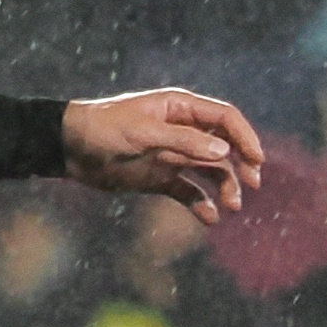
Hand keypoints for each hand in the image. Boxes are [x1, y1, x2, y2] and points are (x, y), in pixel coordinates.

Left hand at [61, 88, 265, 221]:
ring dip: (224, 187)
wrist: (69, 148)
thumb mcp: (143, 132)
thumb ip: (183, 142)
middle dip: (242, 164)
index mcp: (179, 108)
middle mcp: (181, 130)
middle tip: (252, 184)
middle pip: (225, 146)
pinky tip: (208, 218)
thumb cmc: (103, 129)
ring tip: (230, 206)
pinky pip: (189, 192)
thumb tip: (223, 154)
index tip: (257, 161)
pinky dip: (201, 204)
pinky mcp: (160, 178)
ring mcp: (172, 155)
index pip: (225, 119)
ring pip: (211, 171)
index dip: (245, 137)